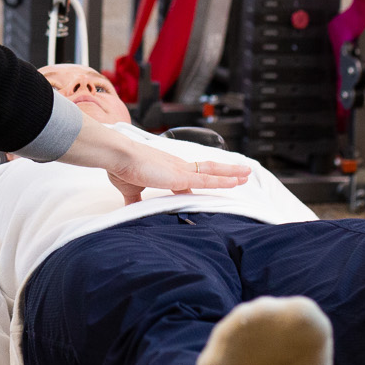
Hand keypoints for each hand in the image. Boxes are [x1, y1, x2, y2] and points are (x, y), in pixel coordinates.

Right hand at [103, 137, 251, 204]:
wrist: (118, 156)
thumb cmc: (121, 167)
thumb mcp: (130, 188)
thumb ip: (135, 199)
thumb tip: (132, 209)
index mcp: (167, 169)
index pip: (191, 177)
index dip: (205, 180)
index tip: (214, 184)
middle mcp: (177, 167)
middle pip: (208, 169)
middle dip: (225, 172)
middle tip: (241, 173)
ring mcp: (180, 170)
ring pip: (212, 171)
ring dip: (231, 173)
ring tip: (246, 174)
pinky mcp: (180, 176)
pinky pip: (207, 180)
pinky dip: (223, 181)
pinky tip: (236, 182)